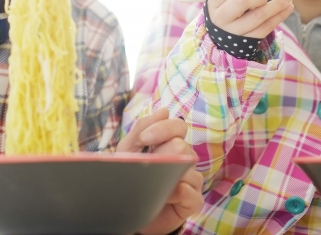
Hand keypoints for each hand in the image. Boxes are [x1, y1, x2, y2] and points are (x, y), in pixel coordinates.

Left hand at [117, 108, 203, 234]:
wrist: (127, 210)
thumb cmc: (130, 176)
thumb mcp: (128, 150)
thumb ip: (142, 128)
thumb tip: (164, 110)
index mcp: (169, 143)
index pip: (178, 126)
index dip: (163, 129)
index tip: (144, 139)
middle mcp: (184, 158)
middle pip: (182, 146)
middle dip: (160, 154)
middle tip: (146, 165)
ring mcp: (191, 179)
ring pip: (189, 168)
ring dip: (166, 175)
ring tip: (150, 183)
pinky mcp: (193, 201)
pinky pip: (192, 193)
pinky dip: (178, 193)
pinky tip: (165, 196)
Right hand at [208, 0, 292, 37]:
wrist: (221, 36)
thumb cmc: (225, 10)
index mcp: (214, 2)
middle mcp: (221, 18)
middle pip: (242, 0)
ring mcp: (234, 31)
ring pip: (258, 16)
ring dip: (276, 6)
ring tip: (286, 0)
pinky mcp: (247, 41)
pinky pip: (266, 28)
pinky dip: (280, 16)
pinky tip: (288, 8)